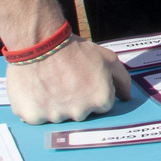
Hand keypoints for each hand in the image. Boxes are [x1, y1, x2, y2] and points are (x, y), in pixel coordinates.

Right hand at [6, 35, 132, 124]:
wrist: (40, 43)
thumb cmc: (74, 49)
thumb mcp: (108, 58)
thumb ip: (122, 80)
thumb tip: (126, 97)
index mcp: (101, 100)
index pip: (103, 104)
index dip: (93, 90)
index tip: (83, 79)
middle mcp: (81, 113)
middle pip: (81, 112)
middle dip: (76, 99)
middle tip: (66, 79)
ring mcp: (57, 117)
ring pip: (59, 116)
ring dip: (55, 104)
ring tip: (50, 82)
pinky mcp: (34, 117)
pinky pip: (37, 117)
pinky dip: (36, 107)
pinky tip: (36, 89)